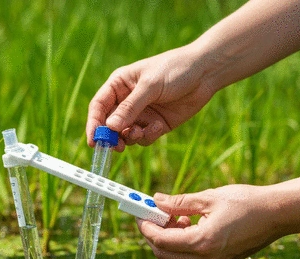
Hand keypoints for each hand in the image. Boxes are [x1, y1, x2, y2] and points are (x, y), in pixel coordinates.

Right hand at [86, 44, 214, 150]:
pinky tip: (159, 127)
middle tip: (116, 147)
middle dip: (111, 137)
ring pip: (126, 135)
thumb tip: (110, 127)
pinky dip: (148, 136)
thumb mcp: (150, 86)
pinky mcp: (154, 125)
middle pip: (109, 125)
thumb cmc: (175, 70)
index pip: (99, 107)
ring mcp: (141, 114)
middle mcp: (127, 101)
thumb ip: (130, 107)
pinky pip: (144, 138)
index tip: (93, 141)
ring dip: (131, 138)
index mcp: (119, 85)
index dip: (94, 124)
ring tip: (141, 132)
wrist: (206, 73)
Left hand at [136, 185, 288, 258]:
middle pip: (164, 253)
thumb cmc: (247, 202)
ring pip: (176, 255)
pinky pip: (190, 256)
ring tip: (173, 215)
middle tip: (150, 214)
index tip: (138, 213)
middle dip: (153, 233)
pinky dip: (181, 241)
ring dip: (167, 237)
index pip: (161, 241)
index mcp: (203, 243)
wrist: (277, 214)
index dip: (145, 227)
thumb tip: (156, 201)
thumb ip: (178, 203)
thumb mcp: (208, 198)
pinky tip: (187, 223)